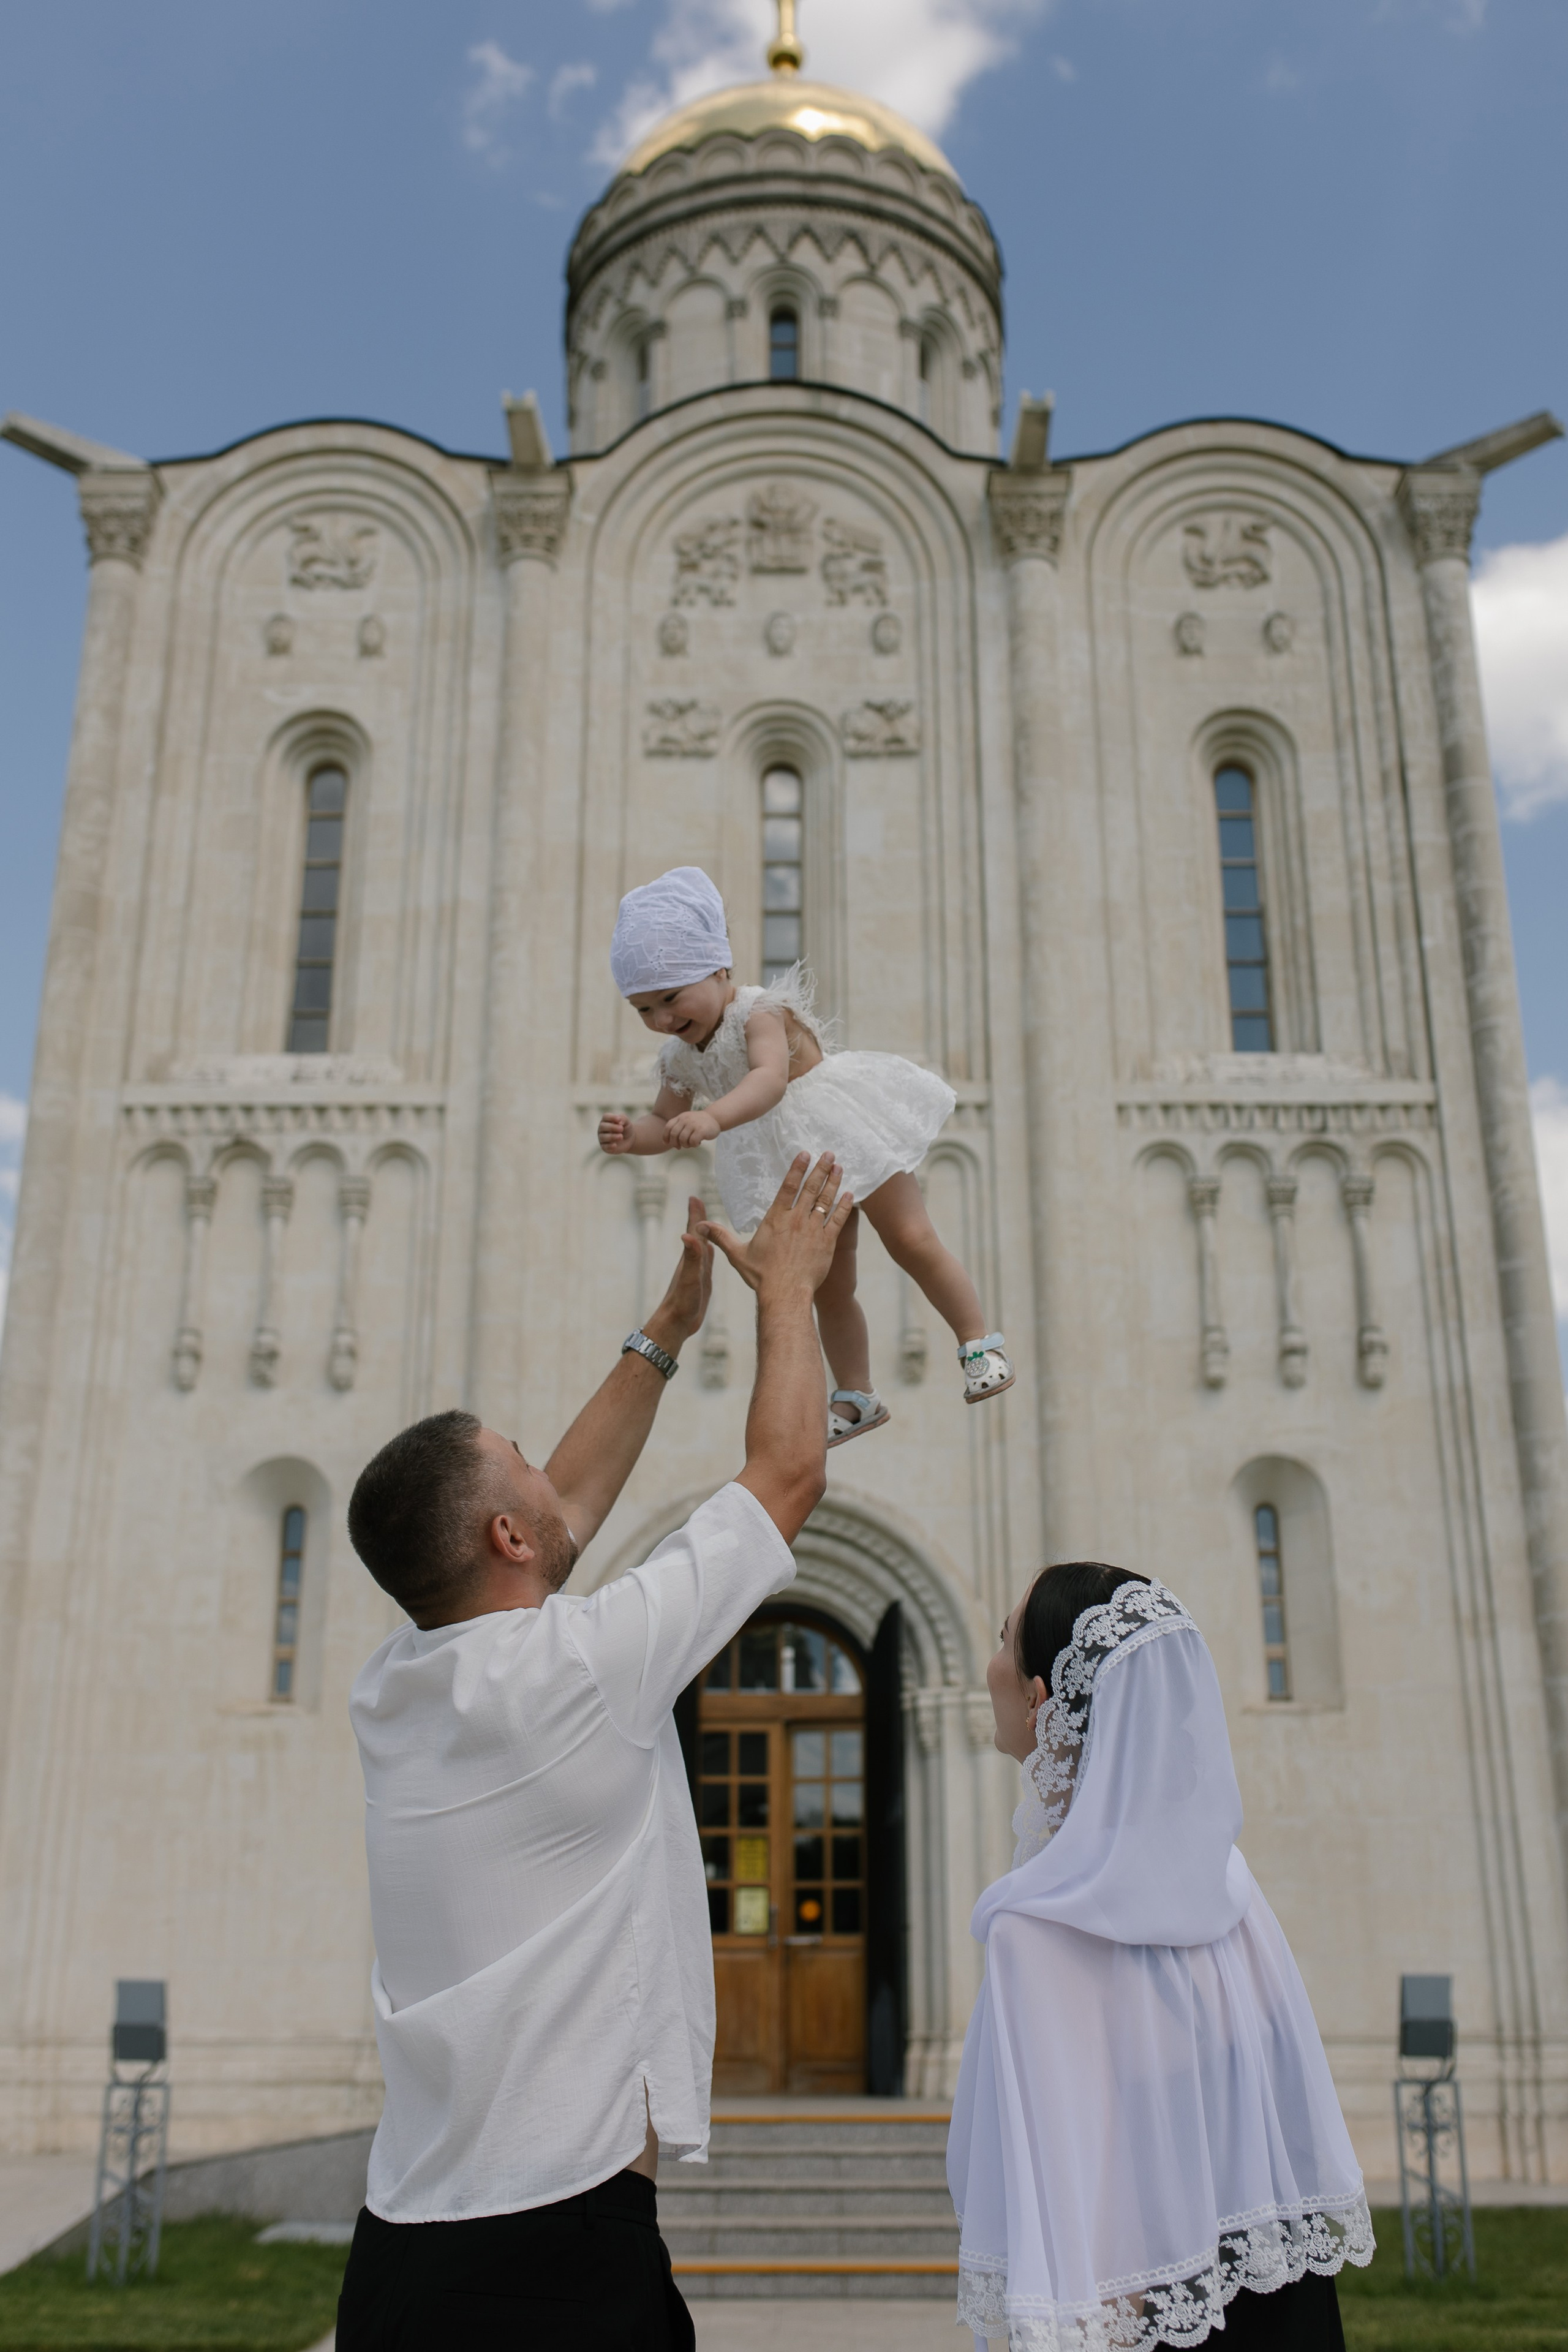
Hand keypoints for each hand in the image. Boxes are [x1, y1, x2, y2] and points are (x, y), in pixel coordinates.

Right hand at [598, 1112, 633, 1154]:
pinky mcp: (604, 1147)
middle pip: (602, 1126)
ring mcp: (602, 1138)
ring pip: (603, 1137)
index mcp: (606, 1120)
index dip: (611, 1117)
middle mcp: (602, 1129)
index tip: (619, 1120)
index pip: (605, 1117)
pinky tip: (615, 1145)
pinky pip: (605, 1146)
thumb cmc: (626, 1128)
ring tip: (621, 1136)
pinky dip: (610, 1146)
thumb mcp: (627, 1122)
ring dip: (612, 1136)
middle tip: (621, 1129)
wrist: (629, 1139)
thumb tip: (619, 1121)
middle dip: (612, 1127)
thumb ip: (623, 1119)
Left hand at [644, 1197, 713, 1347]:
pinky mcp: (701, 1281)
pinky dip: (710, 1249)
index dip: (695, 1214)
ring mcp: (697, 1271)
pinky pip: (707, 1260)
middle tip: (699, 1200)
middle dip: (700, 1217)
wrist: (676, 1324)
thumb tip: (686, 1235)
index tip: (693, 1196)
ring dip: (706, 1232)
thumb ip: (691, 1258)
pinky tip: (711, 1248)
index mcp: (691, 1258)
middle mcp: (693, 1261)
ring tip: (708, 1221)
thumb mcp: (689, 1279)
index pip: (694, 1231)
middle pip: (698, 1234)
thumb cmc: (682, 1303)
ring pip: (703, 1245)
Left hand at [665, 1108, 720, 1149]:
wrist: (715, 1118)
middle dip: (675, 1143)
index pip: (668, 1127)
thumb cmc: (699, 1122)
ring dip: (686, 1145)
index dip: (665, 1136)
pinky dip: (694, 1145)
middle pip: (674, 1135)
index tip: (667, 1143)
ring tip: (691, 1144)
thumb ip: (678, 1128)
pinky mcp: (701, 1130)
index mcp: (680, 1117)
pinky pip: (693, 1142)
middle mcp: (685, 1119)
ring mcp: (693, 1124)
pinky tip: (698, 1143)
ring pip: (683, 1140)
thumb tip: (671, 1143)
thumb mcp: (687, 1120)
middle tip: (679, 1147)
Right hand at [700, 1154, 851, 1299]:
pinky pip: (838, 1219)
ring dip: (833, 1182)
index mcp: (776, 1219)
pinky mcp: (827, 1243)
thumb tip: (698, 1227)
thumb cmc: (761, 1276)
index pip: (788, 1187)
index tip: (805, 1154)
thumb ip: (720, 1237)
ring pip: (826, 1200)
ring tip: (839, 1167)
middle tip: (829, 1154)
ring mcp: (813, 1230)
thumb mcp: (737, 1254)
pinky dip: (845, 1206)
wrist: (785, 1293)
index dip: (797, 1169)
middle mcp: (796, 1220)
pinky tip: (850, 1194)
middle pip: (810, 1188)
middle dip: (820, 1169)